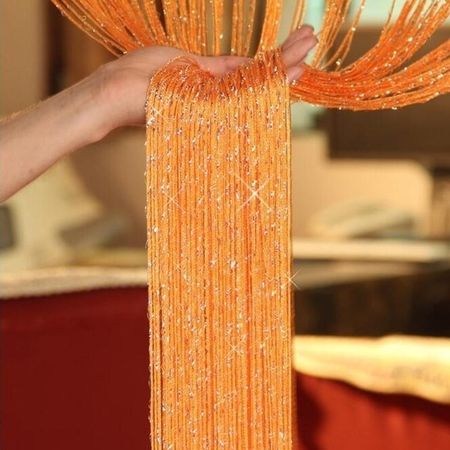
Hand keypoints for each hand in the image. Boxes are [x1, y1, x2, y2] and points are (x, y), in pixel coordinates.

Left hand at [96, 25, 317, 130]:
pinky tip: (285, 72)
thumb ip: (216, 68)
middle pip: (258, 78)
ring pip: (256, 86)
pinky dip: (263, 81)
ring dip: (282, 66)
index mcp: (210, 80)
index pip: (248, 70)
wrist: (116, 93)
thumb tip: (243, 66)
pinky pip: (241, 93)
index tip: (295, 44)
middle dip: (284, 60)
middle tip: (311, 42)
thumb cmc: (143, 76)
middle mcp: (217, 95)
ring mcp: (214, 104)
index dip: (271, 60)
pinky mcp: (207, 109)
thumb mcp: (184, 62)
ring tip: (308, 50)